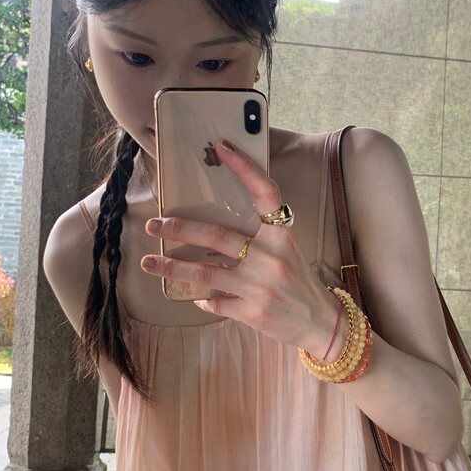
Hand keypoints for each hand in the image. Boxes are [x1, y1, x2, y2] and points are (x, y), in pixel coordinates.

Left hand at [140, 139, 341, 355]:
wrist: (321, 322)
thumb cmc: (299, 282)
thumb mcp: (287, 251)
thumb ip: (260, 236)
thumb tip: (214, 224)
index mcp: (282, 235)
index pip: (264, 193)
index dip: (244, 168)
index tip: (221, 147)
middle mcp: (272, 258)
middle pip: (218, 235)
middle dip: (181, 228)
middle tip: (155, 224)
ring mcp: (261, 286)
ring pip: (206, 272)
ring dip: (172, 267)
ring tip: (149, 262)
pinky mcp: (253, 312)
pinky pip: (215, 301)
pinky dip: (202, 298)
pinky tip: (195, 296)